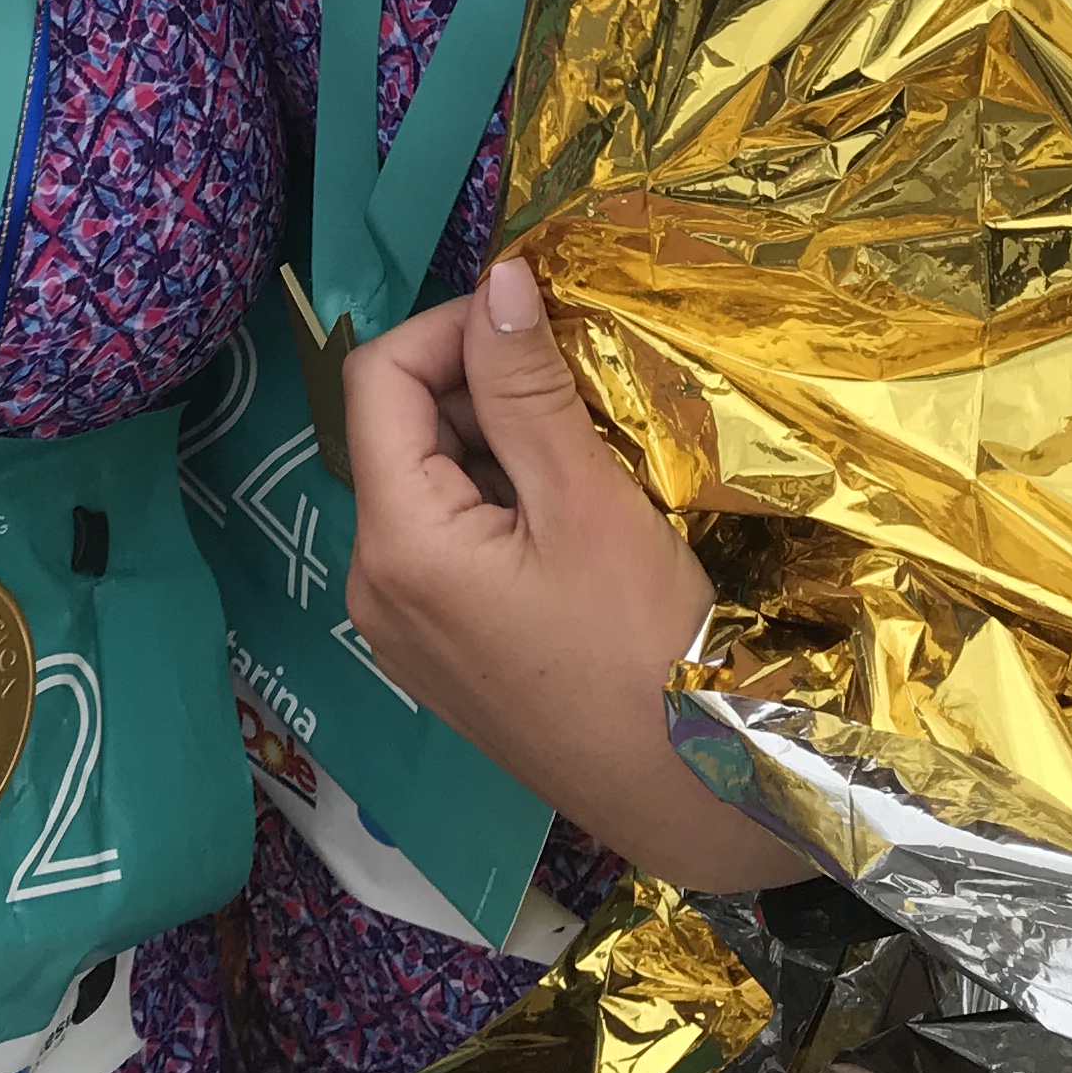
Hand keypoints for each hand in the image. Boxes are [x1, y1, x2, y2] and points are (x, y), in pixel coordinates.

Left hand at [343, 255, 811, 892]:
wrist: (697, 794)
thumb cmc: (646, 648)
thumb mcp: (585, 498)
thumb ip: (525, 384)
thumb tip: (497, 278)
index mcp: (396, 542)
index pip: (378, 379)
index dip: (449, 328)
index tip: (532, 321)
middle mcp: (374, 585)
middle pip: (398, 432)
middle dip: (478, 389)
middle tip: (575, 391)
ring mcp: (403, 627)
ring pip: (427, 485)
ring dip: (495, 445)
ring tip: (583, 453)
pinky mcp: (441, 654)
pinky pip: (447, 543)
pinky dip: (499, 503)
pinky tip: (571, 515)